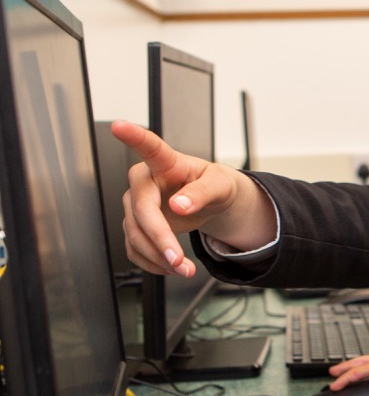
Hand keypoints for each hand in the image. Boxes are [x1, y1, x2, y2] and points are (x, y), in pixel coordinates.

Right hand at [112, 120, 274, 276]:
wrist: (212, 202)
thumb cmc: (215, 185)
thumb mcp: (221, 185)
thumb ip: (202, 193)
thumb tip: (179, 206)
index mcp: (166, 163)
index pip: (149, 147)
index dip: (133, 136)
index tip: (119, 125)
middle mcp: (144, 182)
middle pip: (141, 212)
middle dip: (159, 240)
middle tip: (179, 261)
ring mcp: (136, 205)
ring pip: (135, 235)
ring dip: (159, 258)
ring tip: (183, 270)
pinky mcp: (136, 225)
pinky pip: (135, 249)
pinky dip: (153, 264)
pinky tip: (170, 268)